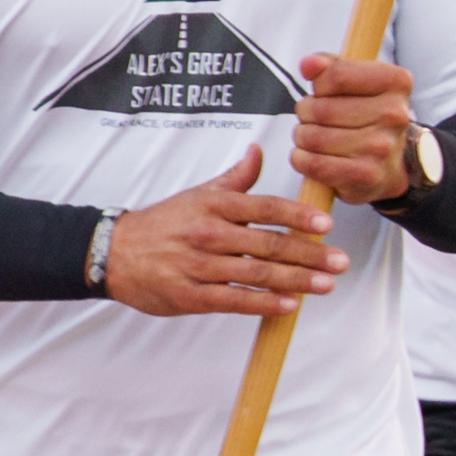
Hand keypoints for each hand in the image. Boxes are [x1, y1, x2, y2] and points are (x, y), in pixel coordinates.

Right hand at [104, 165, 344, 319]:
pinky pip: (235, 300)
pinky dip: (265, 304)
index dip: (297, 216)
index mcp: (214, 205)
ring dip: (297, 281)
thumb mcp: (198, 194)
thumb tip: (258, 150)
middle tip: (341, 262)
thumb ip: (234, 178)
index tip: (326, 224)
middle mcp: (210, 234)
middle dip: (310, 254)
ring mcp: (200, 266)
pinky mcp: (191, 295)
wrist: (115, 253)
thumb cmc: (163, 223)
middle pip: (269, 245)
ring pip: (257, 274)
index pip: (264, 207)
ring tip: (326, 285)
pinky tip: (290, 305)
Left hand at [286, 48, 424, 207]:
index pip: (338, 75)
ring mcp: (382, 147)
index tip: (322, 92)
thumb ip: (329, 65)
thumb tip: (308, 65)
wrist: (389, 165)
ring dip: (302, 136)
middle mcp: (395, 114)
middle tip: (312, 117)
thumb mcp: (354, 82)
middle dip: (306, 112)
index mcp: (396, 82)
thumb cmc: (365, 117)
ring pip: (313, 136)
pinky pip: (314, 164)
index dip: (319, 85)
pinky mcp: (366, 175)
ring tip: (312, 137)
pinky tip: (308, 156)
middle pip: (321, 108)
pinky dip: (301, 159)